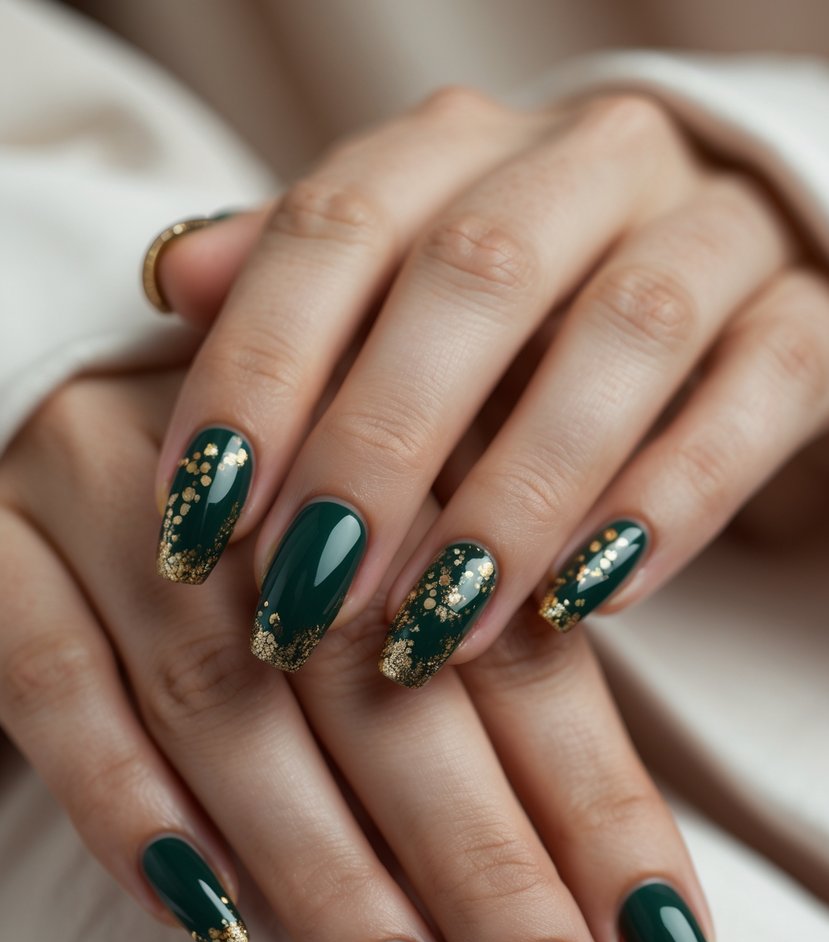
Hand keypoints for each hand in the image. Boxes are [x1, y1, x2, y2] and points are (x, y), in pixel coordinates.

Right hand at [0, 369, 720, 941]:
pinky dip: (132, 808)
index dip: (593, 802)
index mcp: (393, 430)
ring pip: (228, 701)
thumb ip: (492, 648)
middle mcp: (256, 453)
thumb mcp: (405, 536)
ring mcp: (103, 490)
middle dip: (482, 867)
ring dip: (327, 875)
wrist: (93, 404)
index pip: (517, 638)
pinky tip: (212, 921)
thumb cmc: (285, 495)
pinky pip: (51, 686)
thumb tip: (610, 875)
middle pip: (384, 680)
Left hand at [145, 86, 827, 685]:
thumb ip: (299, 285)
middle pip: (475, 278)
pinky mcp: (807, 322)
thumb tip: (173, 277)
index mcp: (466, 147)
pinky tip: (588, 600)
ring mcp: (714, 233)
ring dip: (518, 496)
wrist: (720, 278)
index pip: (337, 228)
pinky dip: (671, 502)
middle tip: (308, 597)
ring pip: (625, 336)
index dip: (259, 372)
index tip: (199, 518)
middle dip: (379, 447)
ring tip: (437, 629)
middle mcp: (590, 164)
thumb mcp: (400, 290)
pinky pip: (756, 396)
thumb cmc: (525, 308)